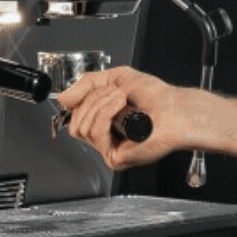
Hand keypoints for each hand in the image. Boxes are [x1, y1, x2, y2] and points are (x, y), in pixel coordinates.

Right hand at [51, 66, 193, 169]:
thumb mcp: (115, 78)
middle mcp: (105, 137)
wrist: (174, 108)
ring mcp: (109, 149)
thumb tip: (62, 98)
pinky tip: (121, 107)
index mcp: (103, 121)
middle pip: (75, 122)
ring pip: (82, 127)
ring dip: (102, 105)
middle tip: (115, 93)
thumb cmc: (156, 96)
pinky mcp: (115, 157)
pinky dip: (106, 114)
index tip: (94, 88)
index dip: (81, 99)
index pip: (74, 115)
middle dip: (93, 99)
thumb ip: (85, 85)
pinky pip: (95, 133)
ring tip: (121, 99)